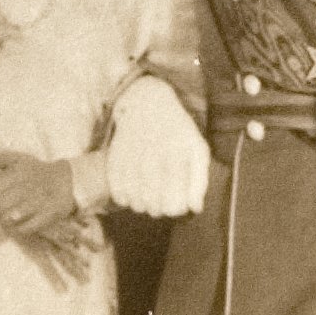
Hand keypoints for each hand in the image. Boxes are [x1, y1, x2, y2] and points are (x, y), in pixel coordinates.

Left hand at [0, 151, 75, 235]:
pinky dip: (17, 229)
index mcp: (16, 173)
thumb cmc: (37, 171)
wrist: (68, 179)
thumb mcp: (20, 159)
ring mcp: (37, 202)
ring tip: (1, 218)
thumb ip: (0, 158)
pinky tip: (15, 225)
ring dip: (1, 220)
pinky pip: (26, 228)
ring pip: (7, 218)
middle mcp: (25, 187)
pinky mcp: (48, 214)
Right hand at [107, 75, 209, 216]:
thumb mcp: (197, 149)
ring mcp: (131, 156)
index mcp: (177, 154)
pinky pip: (116, 188)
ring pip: (133, 198)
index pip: (174, 199)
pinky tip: (130, 195)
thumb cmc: (177, 132)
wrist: (147, 105)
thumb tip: (195, 208)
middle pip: (152, 202)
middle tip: (159, 207)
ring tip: (145, 201)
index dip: (175, 209)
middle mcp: (152, 154)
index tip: (175, 208)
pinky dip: (122, 196)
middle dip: (157, 210)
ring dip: (140, 205)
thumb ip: (200, 180)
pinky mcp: (115, 156)